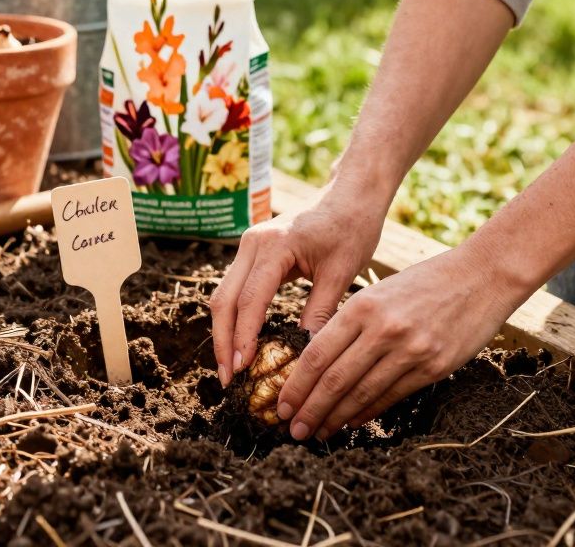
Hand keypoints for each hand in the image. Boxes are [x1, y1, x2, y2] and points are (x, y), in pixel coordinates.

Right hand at [209, 186, 387, 386]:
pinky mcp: (253, 252)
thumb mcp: (341, 272)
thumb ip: (320, 312)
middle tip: (229, 379)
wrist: (351, 194)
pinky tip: (242, 344)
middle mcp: (252, 243)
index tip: (243, 370)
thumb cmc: (352, 227)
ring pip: (224, 295)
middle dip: (223, 342)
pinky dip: (235, 318)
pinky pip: (235, 289)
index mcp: (274, 245)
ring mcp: (248, 246)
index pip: (248, 301)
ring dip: (225, 332)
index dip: (242, 338)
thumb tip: (306, 356)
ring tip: (232, 369)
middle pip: (224, 300)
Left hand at [275, 244, 529, 440]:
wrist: (482, 276)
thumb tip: (318, 363)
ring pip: (361, 394)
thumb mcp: (380, 291)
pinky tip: (352, 422)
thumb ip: (351, 324)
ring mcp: (410, 350)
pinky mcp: (434, 366)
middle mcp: (383, 329)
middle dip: (309, 409)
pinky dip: (367, 412)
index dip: (296, 385)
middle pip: (334, 379)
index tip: (282, 405)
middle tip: (292, 429)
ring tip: (317, 432)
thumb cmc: (426, 282)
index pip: (317, 354)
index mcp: (363, 306)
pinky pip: (391, 396)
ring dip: (335, 418)